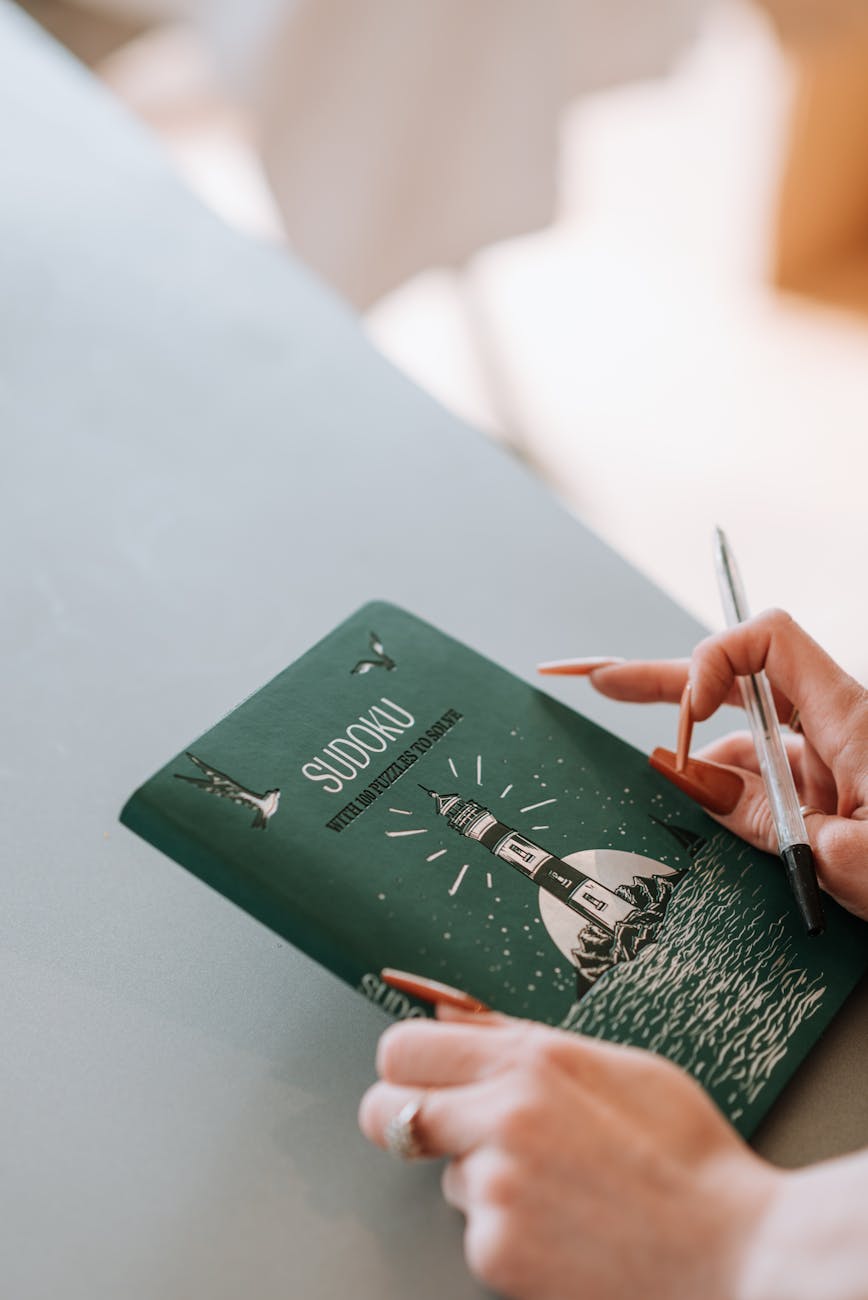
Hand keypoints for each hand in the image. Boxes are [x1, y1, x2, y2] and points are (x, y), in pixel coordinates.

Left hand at [359, 1011, 779, 1299]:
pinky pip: (476, 1229)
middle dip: (408, 1117)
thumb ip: (524, 1037)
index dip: (410, 1062)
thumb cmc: (689, 1157)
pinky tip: (563, 1227)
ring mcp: (496, 1190)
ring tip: (556, 1187)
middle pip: (386, 1110)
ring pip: (445, 1174)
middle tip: (450, 1129)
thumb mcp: (619, 1065)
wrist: (733, 1253)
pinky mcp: (497, 1252)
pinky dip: (508, 1230)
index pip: (405, 1046)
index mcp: (532, 1063)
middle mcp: (503, 1120)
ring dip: (481, 1177)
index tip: (420, 1073)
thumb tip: (454, 1015)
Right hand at [587, 610, 867, 920]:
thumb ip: (763, 818)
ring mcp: (831, 764)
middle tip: (600, 678)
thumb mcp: (847, 858)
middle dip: (670, 679)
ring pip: (746, 739)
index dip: (714, 659)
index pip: (769, 641)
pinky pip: (763, 782)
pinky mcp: (829, 797)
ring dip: (696, 752)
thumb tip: (686, 778)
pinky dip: (726, 791)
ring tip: (651, 765)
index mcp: (851, 719)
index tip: (686, 713)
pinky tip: (699, 802)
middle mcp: (837, 728)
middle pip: (740, 679)